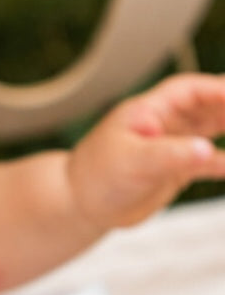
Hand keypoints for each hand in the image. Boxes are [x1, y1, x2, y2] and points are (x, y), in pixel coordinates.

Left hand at [67, 72, 224, 229]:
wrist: (83, 204)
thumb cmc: (97, 174)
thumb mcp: (132, 161)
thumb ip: (170, 155)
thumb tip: (207, 151)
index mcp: (152, 110)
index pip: (195, 91)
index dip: (221, 91)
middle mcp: (168, 122)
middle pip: (213, 105)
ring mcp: (176, 144)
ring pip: (216, 129)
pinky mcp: (181, 168)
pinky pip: (213, 159)